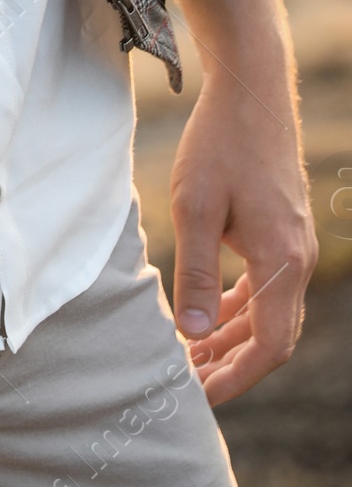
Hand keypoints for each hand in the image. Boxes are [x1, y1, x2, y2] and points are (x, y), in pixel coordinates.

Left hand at [168, 66, 315, 403]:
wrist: (252, 90)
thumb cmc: (220, 144)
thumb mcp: (195, 207)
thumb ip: (196, 273)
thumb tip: (194, 334)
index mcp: (283, 263)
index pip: (269, 347)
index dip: (235, 378)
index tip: (199, 396)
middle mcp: (297, 261)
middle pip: (274, 337)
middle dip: (233, 365)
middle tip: (189, 383)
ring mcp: (294, 245)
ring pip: (271, 312)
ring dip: (234, 337)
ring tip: (193, 355)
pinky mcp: (283, 230)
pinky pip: (267, 286)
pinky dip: (240, 307)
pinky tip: (210, 312)